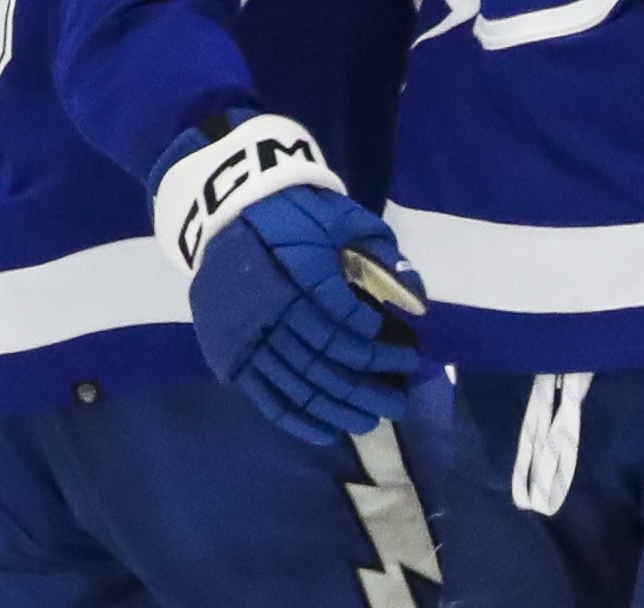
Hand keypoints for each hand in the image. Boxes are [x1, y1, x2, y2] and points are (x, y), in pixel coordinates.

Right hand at [151, 113, 425, 445]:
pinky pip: (265, 395)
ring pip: (297, 383)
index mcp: (297, 272)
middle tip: (401, 398)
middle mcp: (270, 310)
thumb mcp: (342, 217)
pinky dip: (297, 417)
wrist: (226, 213)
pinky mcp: (230, 355)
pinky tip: (327, 430)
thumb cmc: (295, 213)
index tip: (399, 345)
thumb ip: (380, 252)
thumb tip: (416, 296)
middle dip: (366, 383)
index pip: (338, 317)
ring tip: (373, 419)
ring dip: (338, 406)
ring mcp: (247, 337)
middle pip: (322, 359)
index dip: (370, 338)